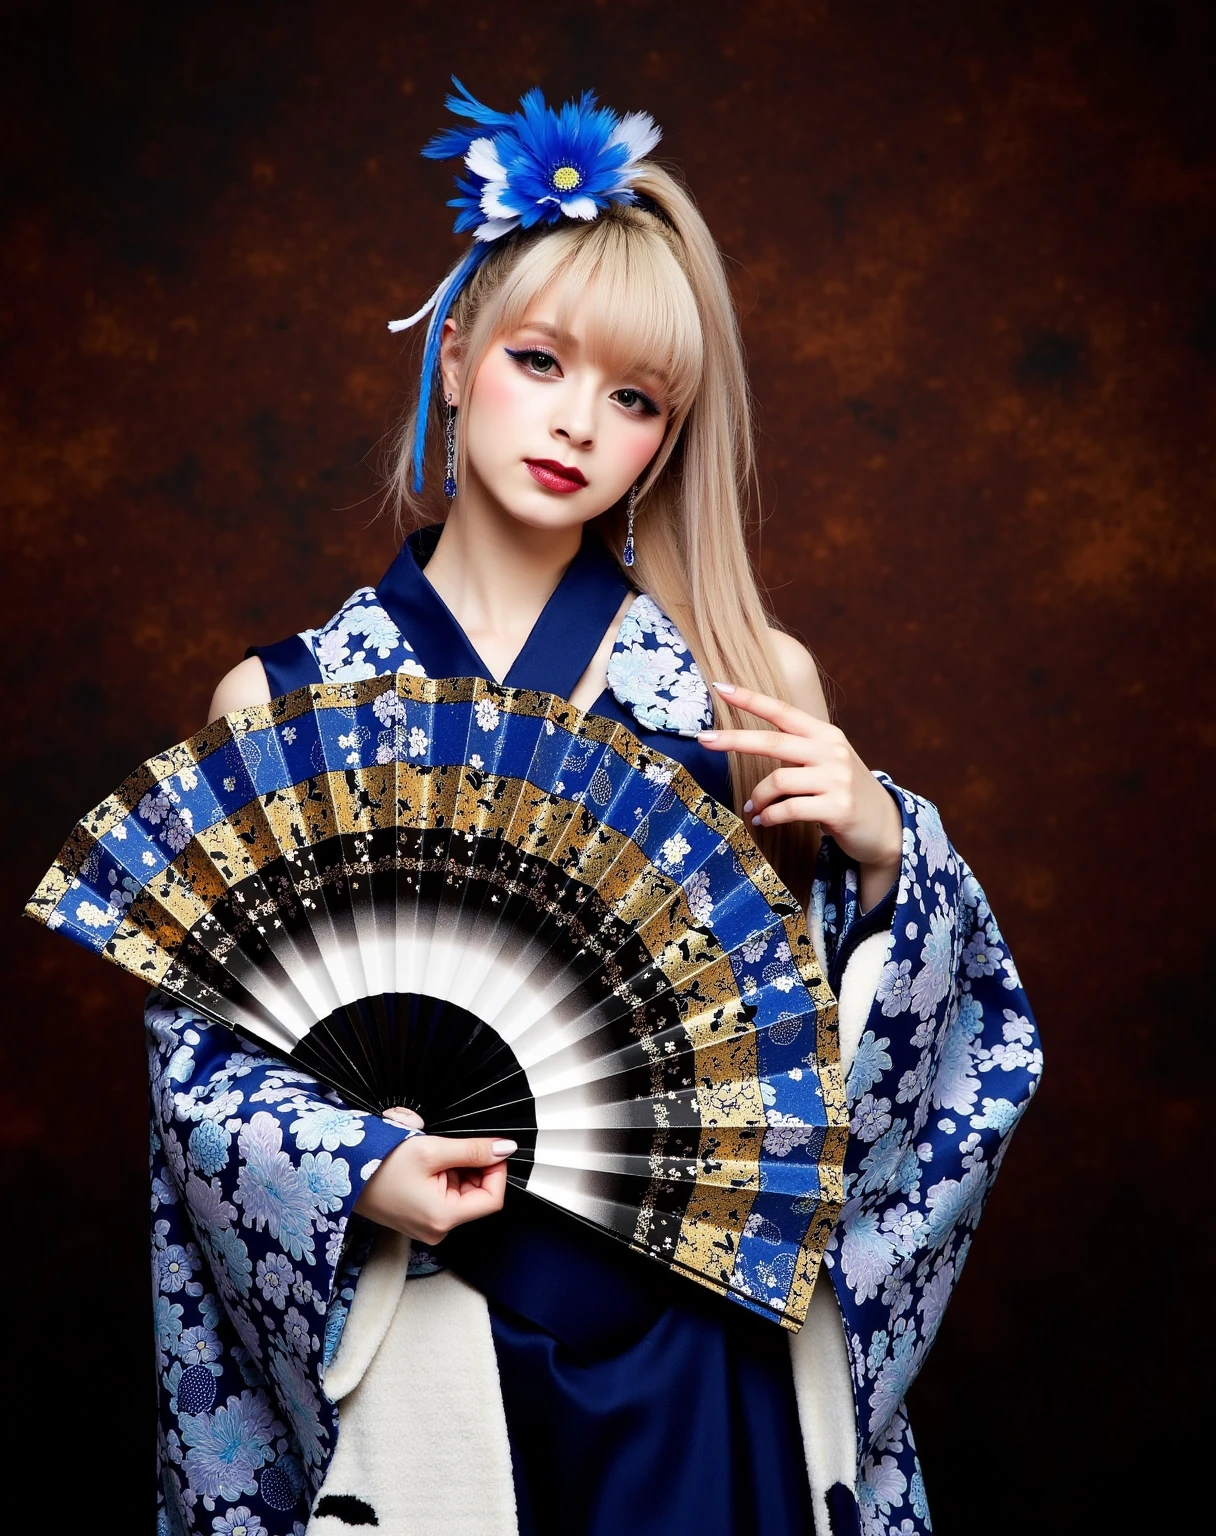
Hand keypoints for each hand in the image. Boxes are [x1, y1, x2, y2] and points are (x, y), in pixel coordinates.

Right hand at [354, 1123, 516, 1244]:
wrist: (340, 1173)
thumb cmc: (379, 1164)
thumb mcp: (432, 1150)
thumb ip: (473, 1150)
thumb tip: (505, 1149)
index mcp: (443, 1218)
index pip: (493, 1199)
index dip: (496, 1170)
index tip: (490, 1148)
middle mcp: (437, 1229)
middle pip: (478, 1194)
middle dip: (471, 1166)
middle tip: (450, 1146)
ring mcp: (427, 1225)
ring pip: (461, 1191)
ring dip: (455, 1167)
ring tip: (431, 1152)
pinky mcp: (419, 1217)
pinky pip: (445, 1194)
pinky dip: (442, 1174)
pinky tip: (424, 1162)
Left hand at [698, 682, 902, 907]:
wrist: (885, 827)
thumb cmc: (844, 793)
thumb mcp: (826, 762)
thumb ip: (797, 751)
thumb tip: (748, 745)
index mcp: (825, 734)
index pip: (782, 711)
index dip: (750, 699)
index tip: (720, 687)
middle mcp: (832, 751)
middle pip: (773, 741)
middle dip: (733, 740)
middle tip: (703, 740)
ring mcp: (837, 779)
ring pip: (778, 780)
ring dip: (758, 797)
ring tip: (754, 808)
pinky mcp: (838, 807)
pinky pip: (788, 809)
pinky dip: (770, 816)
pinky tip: (765, 820)